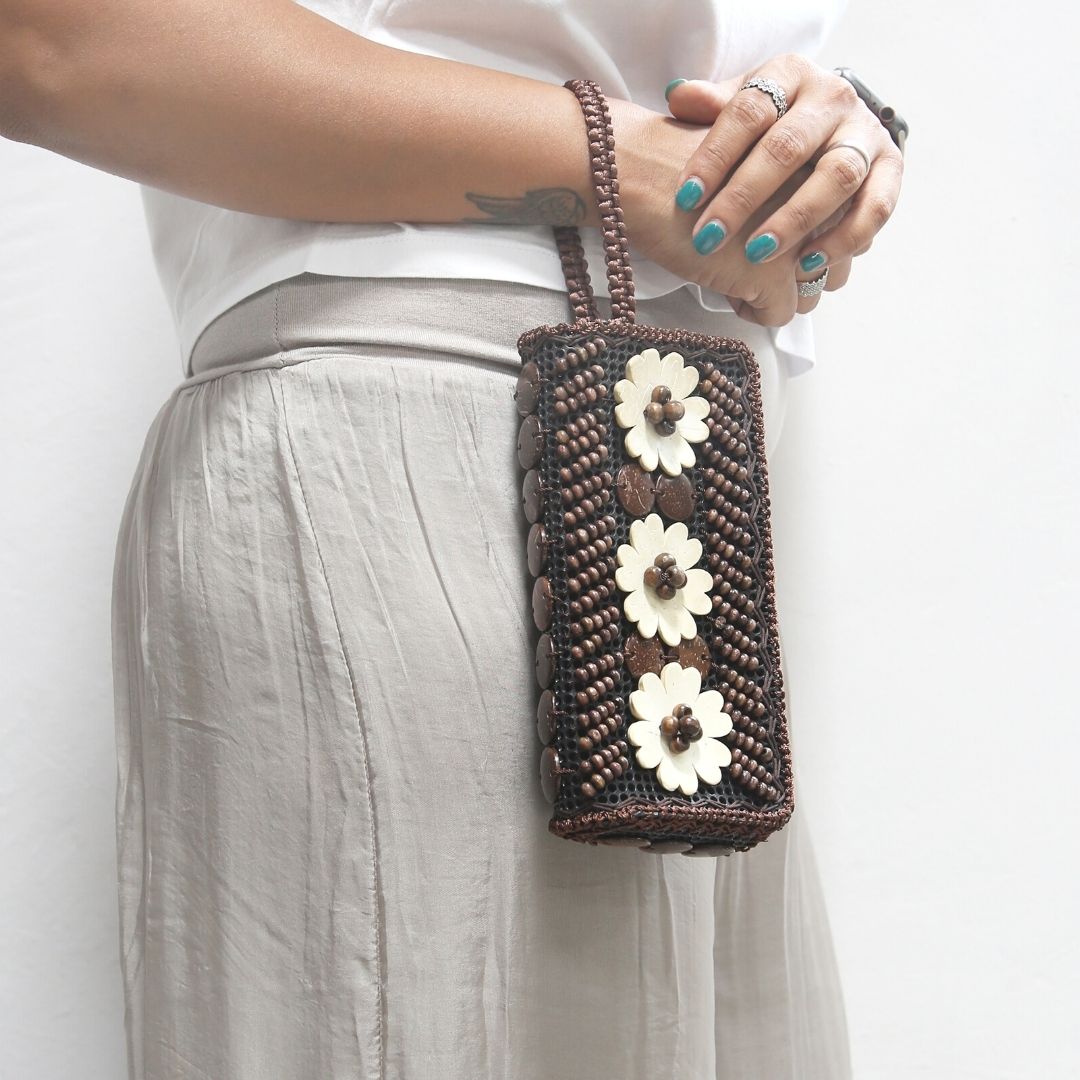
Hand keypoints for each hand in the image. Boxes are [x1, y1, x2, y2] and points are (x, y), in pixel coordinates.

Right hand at [608, 97, 833, 325]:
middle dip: (796, 273)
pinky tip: (718, 281)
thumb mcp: (752, 156)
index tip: (765, 235)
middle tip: (749, 257)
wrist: (641, 170)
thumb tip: (806, 237)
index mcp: (823, 163)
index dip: (803, 240)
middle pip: (834, 266)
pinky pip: (778, 317)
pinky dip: (747, 308)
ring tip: (732, 269)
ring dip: (773, 293)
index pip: (843, 226)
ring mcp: (802, 240)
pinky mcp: (774, 274)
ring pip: (810, 296)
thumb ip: (789, 184)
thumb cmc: (685, 162)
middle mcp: (825, 201)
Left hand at [664, 55, 903, 288]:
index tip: (686, 197)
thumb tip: (679, 96)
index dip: (715, 155)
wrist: (825, 125)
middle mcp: (833, 98)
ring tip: (757, 254)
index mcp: (790, 75)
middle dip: (744, 197)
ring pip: (837, 176)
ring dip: (795, 219)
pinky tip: (806, 265)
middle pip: (789, 147)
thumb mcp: (737, 106)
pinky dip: (844, 238)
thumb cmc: (766, 125)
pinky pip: (876, 206)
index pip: (749, 111)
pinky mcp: (890, 167)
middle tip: (709, 237)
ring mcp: (865, 132)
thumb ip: (709, 106)